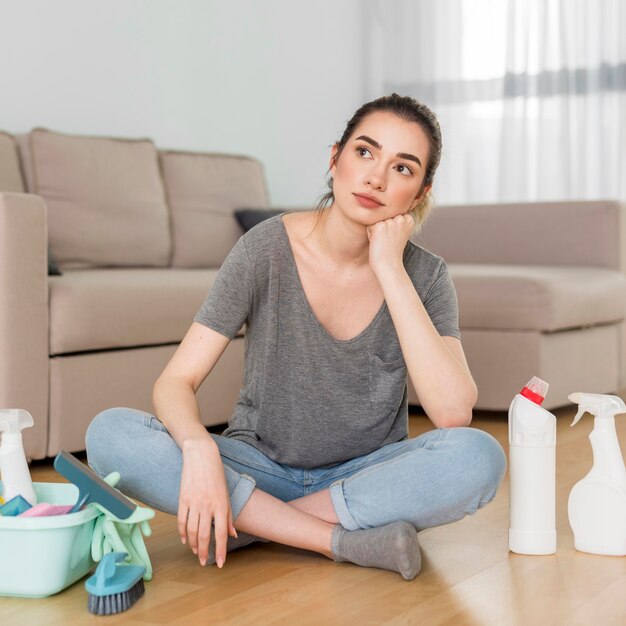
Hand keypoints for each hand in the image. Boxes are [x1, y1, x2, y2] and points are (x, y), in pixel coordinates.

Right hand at [178, 438, 237, 567]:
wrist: (201, 456)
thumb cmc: (216, 475)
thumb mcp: (226, 494)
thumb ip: (229, 515)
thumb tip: (232, 535)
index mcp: (221, 505)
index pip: (221, 533)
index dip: (221, 550)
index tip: (220, 563)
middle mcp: (208, 505)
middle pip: (204, 535)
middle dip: (204, 552)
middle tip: (204, 562)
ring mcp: (194, 502)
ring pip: (191, 531)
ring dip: (193, 544)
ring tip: (195, 552)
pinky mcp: (183, 499)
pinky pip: (181, 520)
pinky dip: (182, 533)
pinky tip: (185, 539)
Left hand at [366, 213, 414, 277]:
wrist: (389, 265)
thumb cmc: (392, 252)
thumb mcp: (399, 233)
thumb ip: (397, 221)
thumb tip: (385, 207)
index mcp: (408, 219)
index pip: (392, 215)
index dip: (390, 228)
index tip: (394, 238)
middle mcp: (401, 218)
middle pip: (383, 217)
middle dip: (382, 229)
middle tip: (388, 241)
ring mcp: (391, 221)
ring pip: (376, 221)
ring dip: (376, 232)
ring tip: (383, 242)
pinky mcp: (380, 226)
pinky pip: (369, 227)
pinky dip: (371, 236)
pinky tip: (378, 243)